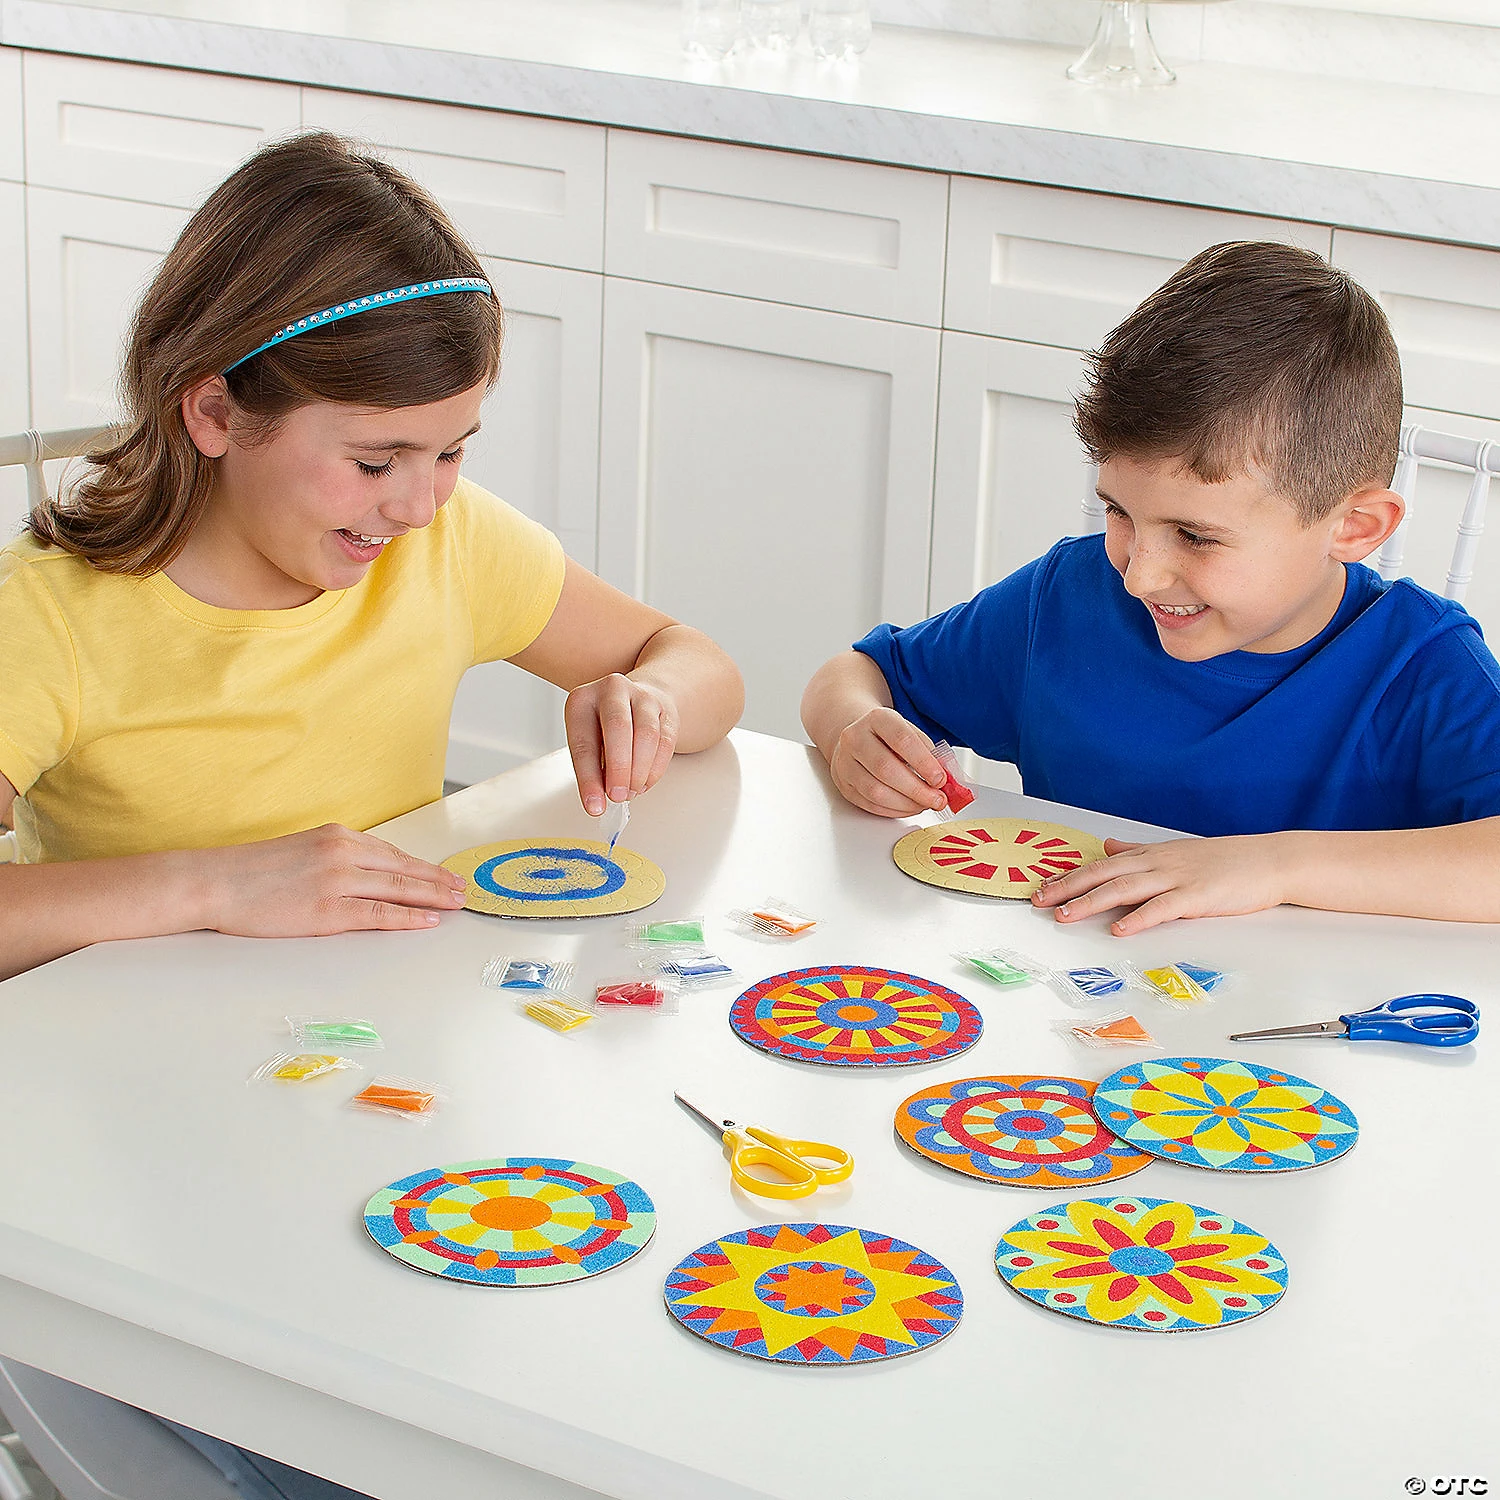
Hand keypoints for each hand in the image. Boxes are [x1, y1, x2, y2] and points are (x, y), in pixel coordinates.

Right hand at [201, 824, 467, 935]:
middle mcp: (343, 852)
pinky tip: (427, 921)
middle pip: (404, 868)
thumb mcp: (302, 850)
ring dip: (432, 897)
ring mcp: (338, 880)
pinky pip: (378, 914)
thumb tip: (366, 874)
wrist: (214, 882)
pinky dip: (407, 917)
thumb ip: (335, 858)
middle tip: (462, 888)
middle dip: (438, 880)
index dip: (423, 866)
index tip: (444, 874)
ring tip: (455, 904)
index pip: (392, 852)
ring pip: (398, 889)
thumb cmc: (251, 872)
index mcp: (337, 836)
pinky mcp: (328, 909)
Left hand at [564, 672, 677, 816]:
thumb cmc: (604, 727)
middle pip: (618, 728)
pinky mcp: (665, 709)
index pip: (583, 742)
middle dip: (619, 768)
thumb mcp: (588, 742)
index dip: (589, 778)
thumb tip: (599, 800)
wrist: (634, 701)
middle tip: (617, 796)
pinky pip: (665, 741)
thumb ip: (593, 768)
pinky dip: (655, 768)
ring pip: (647, 734)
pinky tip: (645, 783)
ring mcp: (642, 696)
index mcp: (582, 699)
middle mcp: (612, 690)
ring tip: (631, 792)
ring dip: (639, 771)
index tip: (594, 805)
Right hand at [828, 707, 948, 817]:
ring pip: (875, 791)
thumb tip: (946, 782)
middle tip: (937, 799)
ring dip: (906, 803)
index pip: (901, 740)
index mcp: (877, 719)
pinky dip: (894, 810)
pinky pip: (870, 804)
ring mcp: (845, 763)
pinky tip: (909, 807)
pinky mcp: (844, 785)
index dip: (923, 762)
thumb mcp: (910, 732)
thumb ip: (928, 754)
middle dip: (917, 789)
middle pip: (886, 769)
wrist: (857, 737)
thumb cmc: (888, 737)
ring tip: (925, 804)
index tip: (941, 779)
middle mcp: (855, 739)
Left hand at [1030, 833, 1291, 934]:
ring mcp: (1177, 878)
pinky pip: (1163, 908)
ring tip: (1066, 915)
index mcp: (1149, 854)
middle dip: (1069, 888)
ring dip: (1093, 902)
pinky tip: (1119, 928)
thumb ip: (1138, 850)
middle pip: (1104, 875)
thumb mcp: (1173, 850)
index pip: (1100, 865)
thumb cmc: (1223, 860)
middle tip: (1038, 901)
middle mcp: (1157, 863)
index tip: (1041, 886)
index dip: (1069, 876)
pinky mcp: (1197, 896)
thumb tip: (1108, 845)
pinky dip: (1139, 917)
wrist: (1267, 861)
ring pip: (1126, 889)